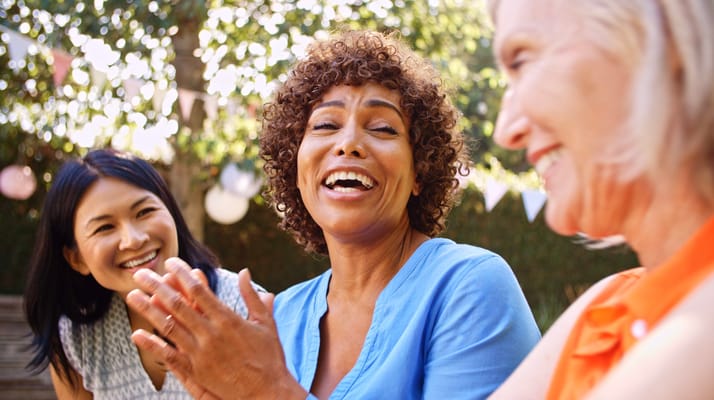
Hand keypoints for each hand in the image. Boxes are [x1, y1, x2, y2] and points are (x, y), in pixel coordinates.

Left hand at [125, 258, 306, 399]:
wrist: (267, 392)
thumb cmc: (269, 356)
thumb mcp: (265, 322)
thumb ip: (252, 296)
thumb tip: (244, 271)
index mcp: (228, 318)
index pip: (199, 291)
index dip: (183, 274)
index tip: (170, 263)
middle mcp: (211, 333)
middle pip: (178, 305)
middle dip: (158, 287)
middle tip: (141, 274)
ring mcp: (201, 353)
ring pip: (169, 327)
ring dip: (149, 310)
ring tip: (132, 295)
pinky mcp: (196, 372)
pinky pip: (169, 356)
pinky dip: (152, 345)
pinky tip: (137, 334)